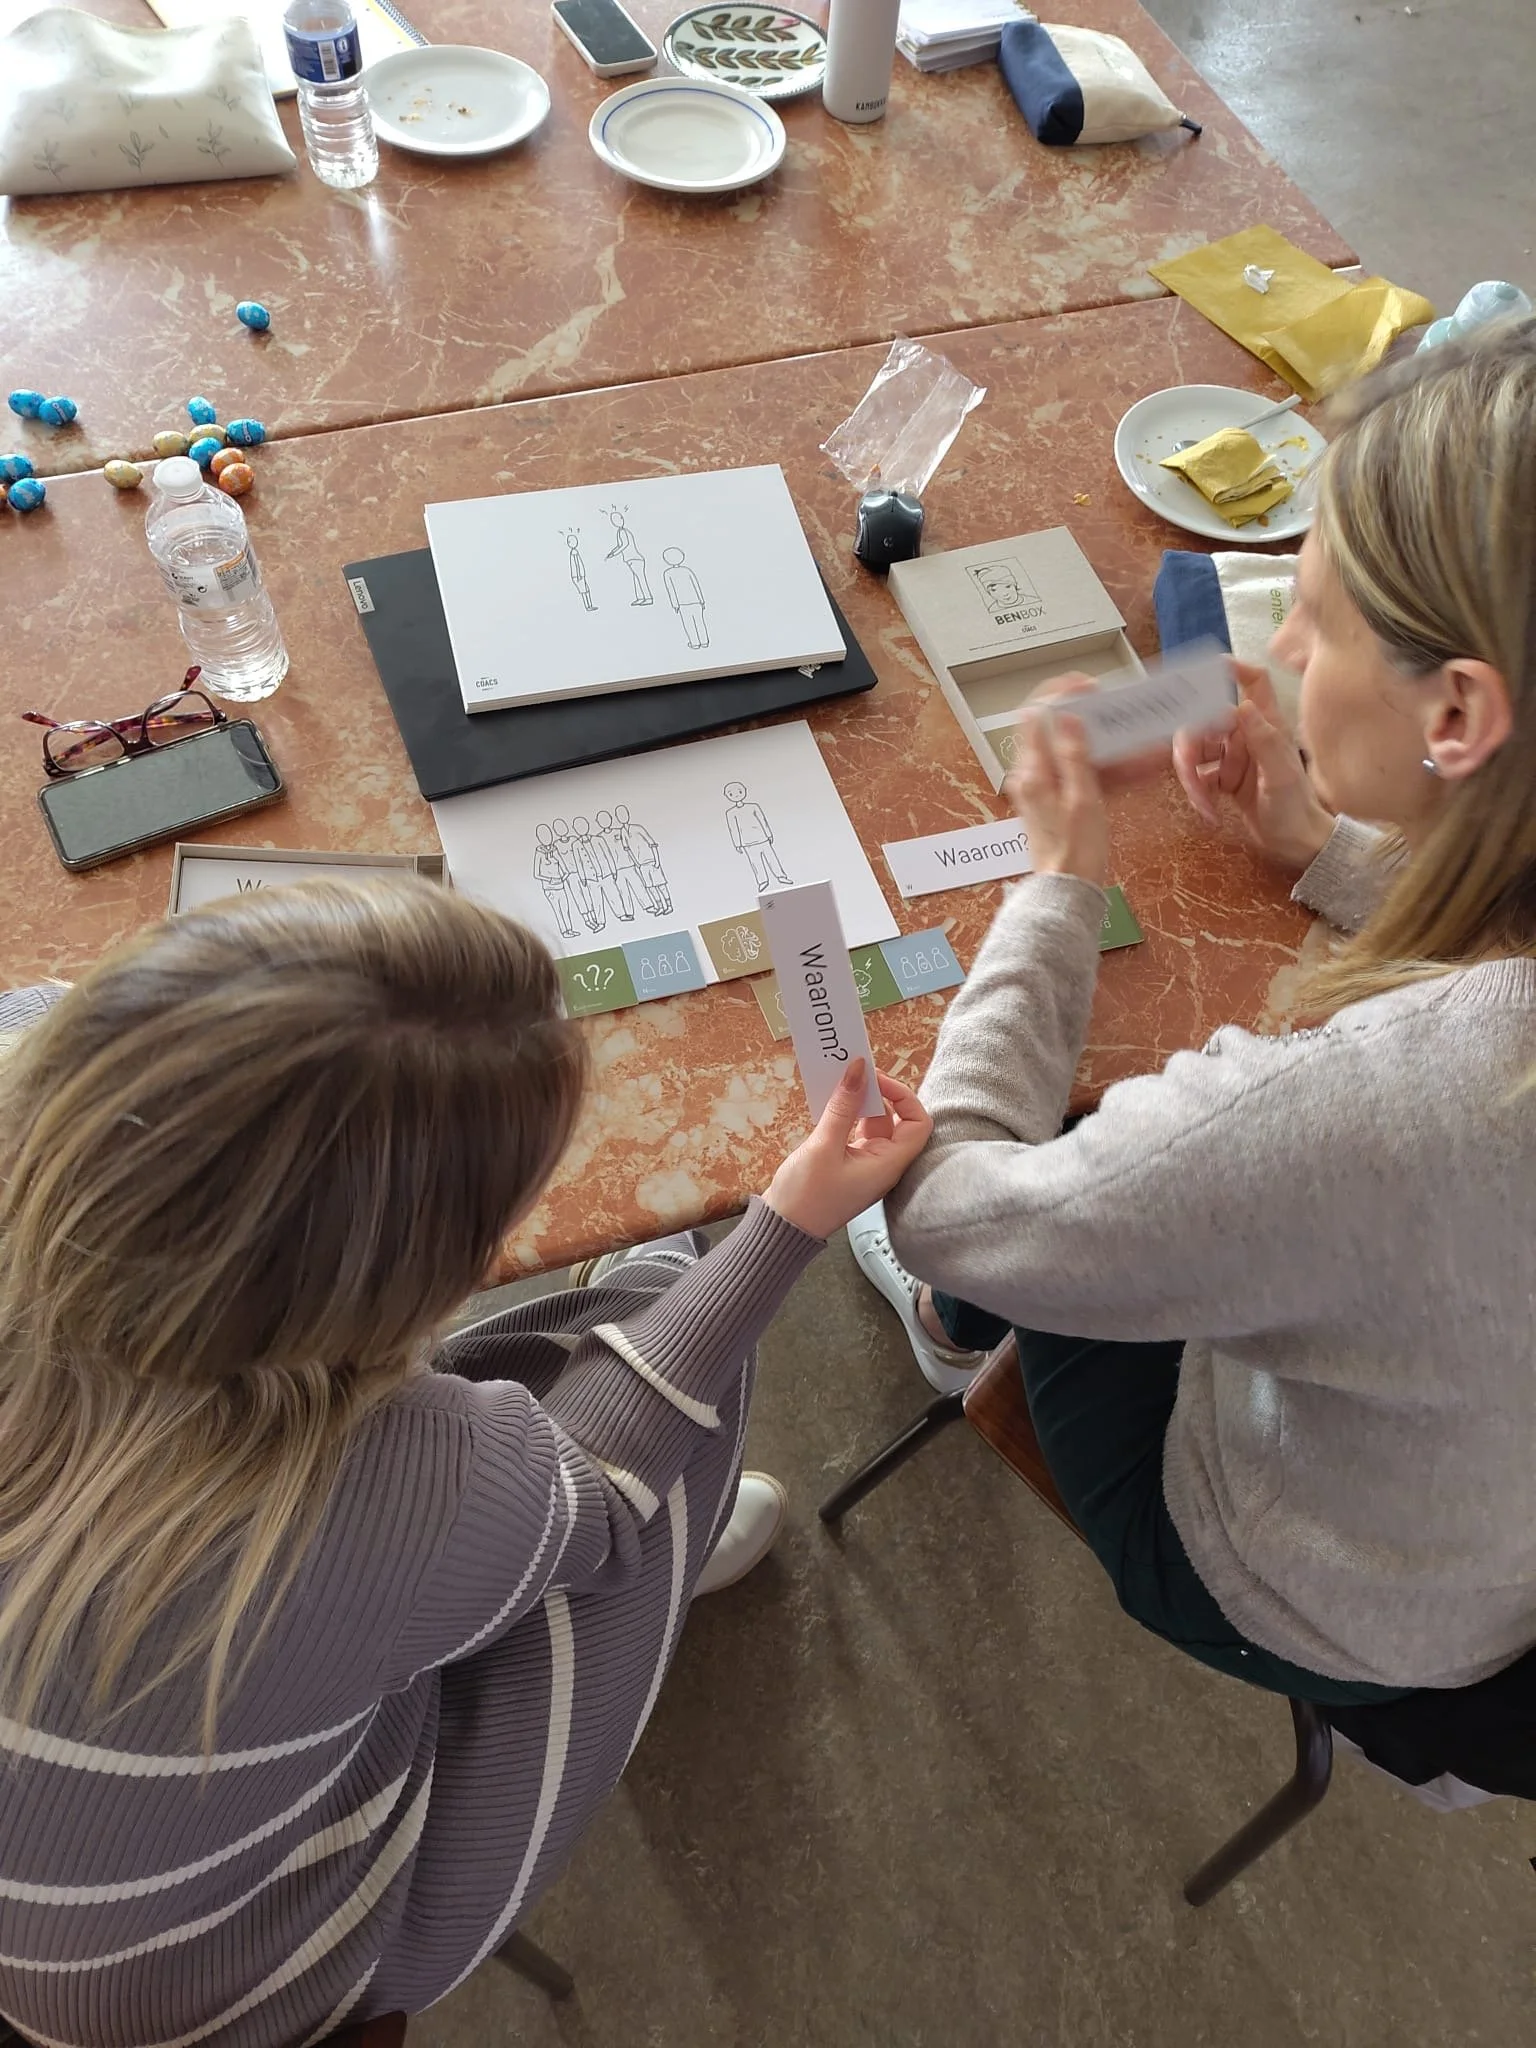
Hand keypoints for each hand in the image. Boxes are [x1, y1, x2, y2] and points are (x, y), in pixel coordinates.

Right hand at [763, 1061, 932, 1240]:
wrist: (782, 1230)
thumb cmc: (806, 1196)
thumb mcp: (824, 1146)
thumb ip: (843, 1107)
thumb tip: (858, 1069)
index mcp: (888, 1165)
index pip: (918, 1123)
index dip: (903, 1096)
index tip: (875, 1080)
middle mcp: (884, 1165)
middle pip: (897, 1121)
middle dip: (880, 1095)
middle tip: (855, 1075)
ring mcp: (867, 1165)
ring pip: (874, 1125)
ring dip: (861, 1104)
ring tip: (840, 1084)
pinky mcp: (850, 1165)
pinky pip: (857, 1133)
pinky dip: (848, 1116)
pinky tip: (831, 1105)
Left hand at [1002, 699, 1109, 885]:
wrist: (1067, 891)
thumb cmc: (1075, 852)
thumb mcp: (1082, 798)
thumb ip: (1073, 754)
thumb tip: (1066, 715)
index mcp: (1032, 772)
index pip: (1033, 715)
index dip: (1059, 694)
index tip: (1086, 687)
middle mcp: (1030, 776)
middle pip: (1049, 728)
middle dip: (1081, 713)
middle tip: (1108, 705)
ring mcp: (1041, 787)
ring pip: (1066, 748)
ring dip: (1095, 739)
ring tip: (1124, 733)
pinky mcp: (1053, 800)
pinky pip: (1075, 770)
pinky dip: (1098, 763)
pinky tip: (1128, 764)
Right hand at [1172, 660, 1334, 873]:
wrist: (1296, 844)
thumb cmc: (1296, 808)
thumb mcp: (1281, 776)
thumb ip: (1263, 740)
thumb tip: (1240, 706)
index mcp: (1266, 725)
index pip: (1253, 682)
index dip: (1233, 669)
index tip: (1206, 670)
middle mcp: (1247, 735)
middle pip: (1205, 721)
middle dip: (1190, 747)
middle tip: (1189, 775)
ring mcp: (1233, 757)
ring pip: (1196, 750)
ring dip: (1191, 778)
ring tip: (1203, 806)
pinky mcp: (1222, 779)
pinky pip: (1198, 776)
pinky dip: (1197, 794)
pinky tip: (1210, 813)